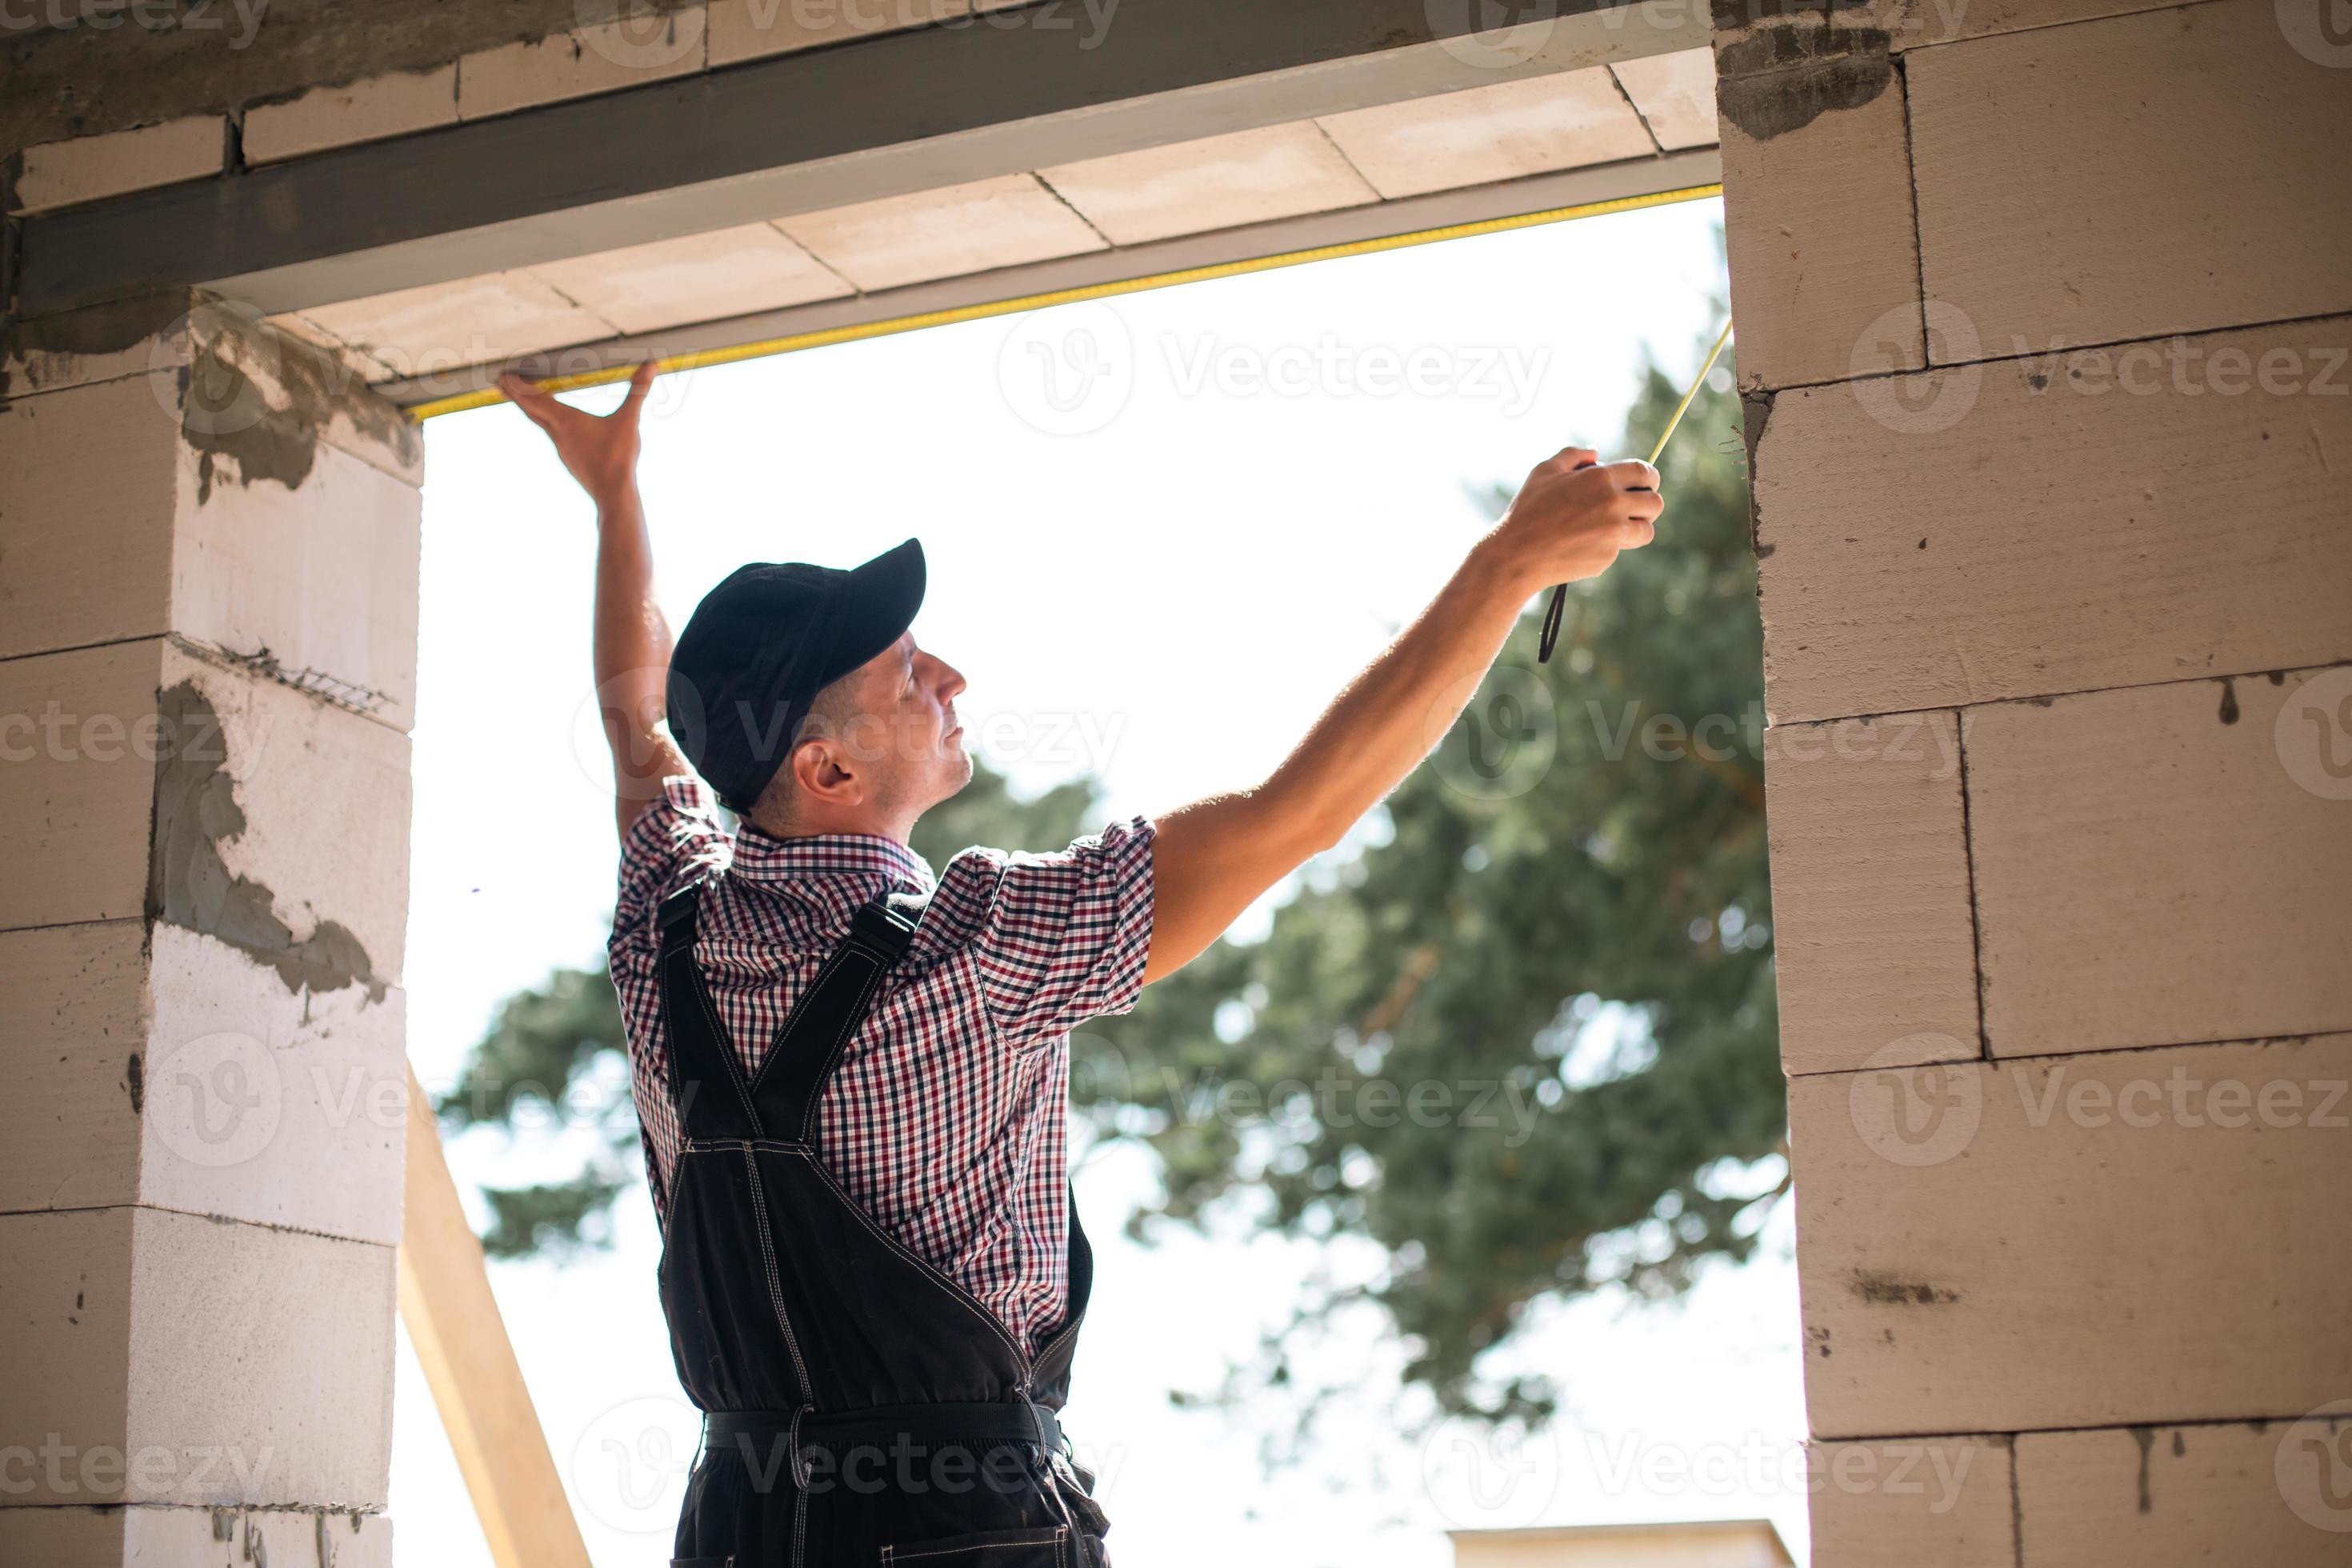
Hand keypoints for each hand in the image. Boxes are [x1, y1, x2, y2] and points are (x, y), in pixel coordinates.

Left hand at [499, 361, 656, 508]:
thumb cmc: (618, 458)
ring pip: (541, 424)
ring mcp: (562, 449)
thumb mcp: (629, 420)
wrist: (613, 494)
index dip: (517, 386)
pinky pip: (554, 437)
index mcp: (567, 421)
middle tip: (500, 384)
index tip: (502, 376)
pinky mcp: (570, 460)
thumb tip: (650, 365)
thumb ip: (637, 391)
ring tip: (525, 401)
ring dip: (531, 410)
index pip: (535, 399)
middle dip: (515, 395)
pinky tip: (558, 429)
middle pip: (531, 410)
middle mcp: (558, 434)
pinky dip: (548, 425)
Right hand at [1489, 446, 1661, 588]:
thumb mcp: (1544, 472)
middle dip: (1649, 505)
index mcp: (1600, 478)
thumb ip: (1573, 455)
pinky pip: (1619, 550)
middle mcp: (1613, 504)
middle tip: (1635, 508)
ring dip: (1636, 529)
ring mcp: (1613, 533)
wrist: (1516, 554)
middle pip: (1655, 503)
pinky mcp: (1607, 557)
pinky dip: (1606, 547)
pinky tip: (1583, 545)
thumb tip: (1595, 453)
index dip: (1650, 477)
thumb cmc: (1527, 510)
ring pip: (1646, 531)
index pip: (1645, 472)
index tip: (1647, 483)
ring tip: (1615, 529)